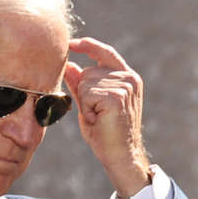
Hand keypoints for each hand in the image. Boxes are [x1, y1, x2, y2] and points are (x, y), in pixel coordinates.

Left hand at [63, 37, 150, 197]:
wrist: (120, 155)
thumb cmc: (104, 132)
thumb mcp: (89, 103)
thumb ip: (80, 83)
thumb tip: (68, 64)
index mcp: (126, 77)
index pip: (105, 53)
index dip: (87, 45)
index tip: (71, 43)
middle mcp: (129, 78)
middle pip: (88, 72)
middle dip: (83, 93)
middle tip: (97, 114)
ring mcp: (125, 85)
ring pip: (85, 82)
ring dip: (86, 103)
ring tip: (99, 117)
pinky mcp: (117, 95)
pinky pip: (86, 93)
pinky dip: (87, 109)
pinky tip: (99, 119)